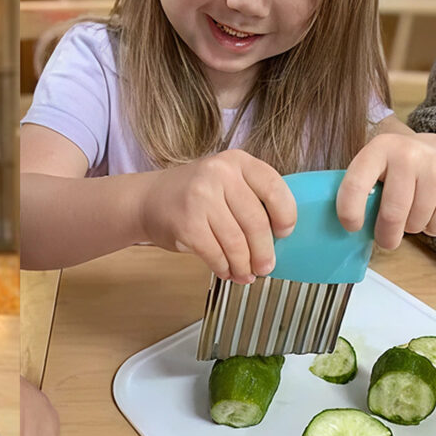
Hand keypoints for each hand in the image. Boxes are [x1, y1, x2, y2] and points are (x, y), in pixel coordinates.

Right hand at [141, 149, 294, 283]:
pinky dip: (225, 268)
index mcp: (237, 161)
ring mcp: (200, 198)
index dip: (286, 216)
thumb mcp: (227, 181)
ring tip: (246, 274)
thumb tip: (280, 239)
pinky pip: (215, 254)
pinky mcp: (186, 223)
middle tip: (266, 267)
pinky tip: (227, 271)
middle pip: (256, 221)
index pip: (274, 189)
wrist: (149, 199)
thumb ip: (253, 198)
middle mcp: (219, 174)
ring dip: (244, 265)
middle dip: (264, 252)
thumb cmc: (197, 195)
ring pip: (236, 242)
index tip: (284, 234)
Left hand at [342, 131, 435, 248]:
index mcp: (380, 148)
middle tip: (387, 239)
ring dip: (413, 228)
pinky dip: (434, 228)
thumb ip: (366, 189)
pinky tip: (434, 211)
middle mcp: (409, 155)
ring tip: (415, 213)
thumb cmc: (404, 167)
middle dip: (387, 236)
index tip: (352, 227)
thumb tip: (352, 228)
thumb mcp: (380, 165)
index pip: (356, 185)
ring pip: (417, 223)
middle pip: (392, 214)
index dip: (349, 212)